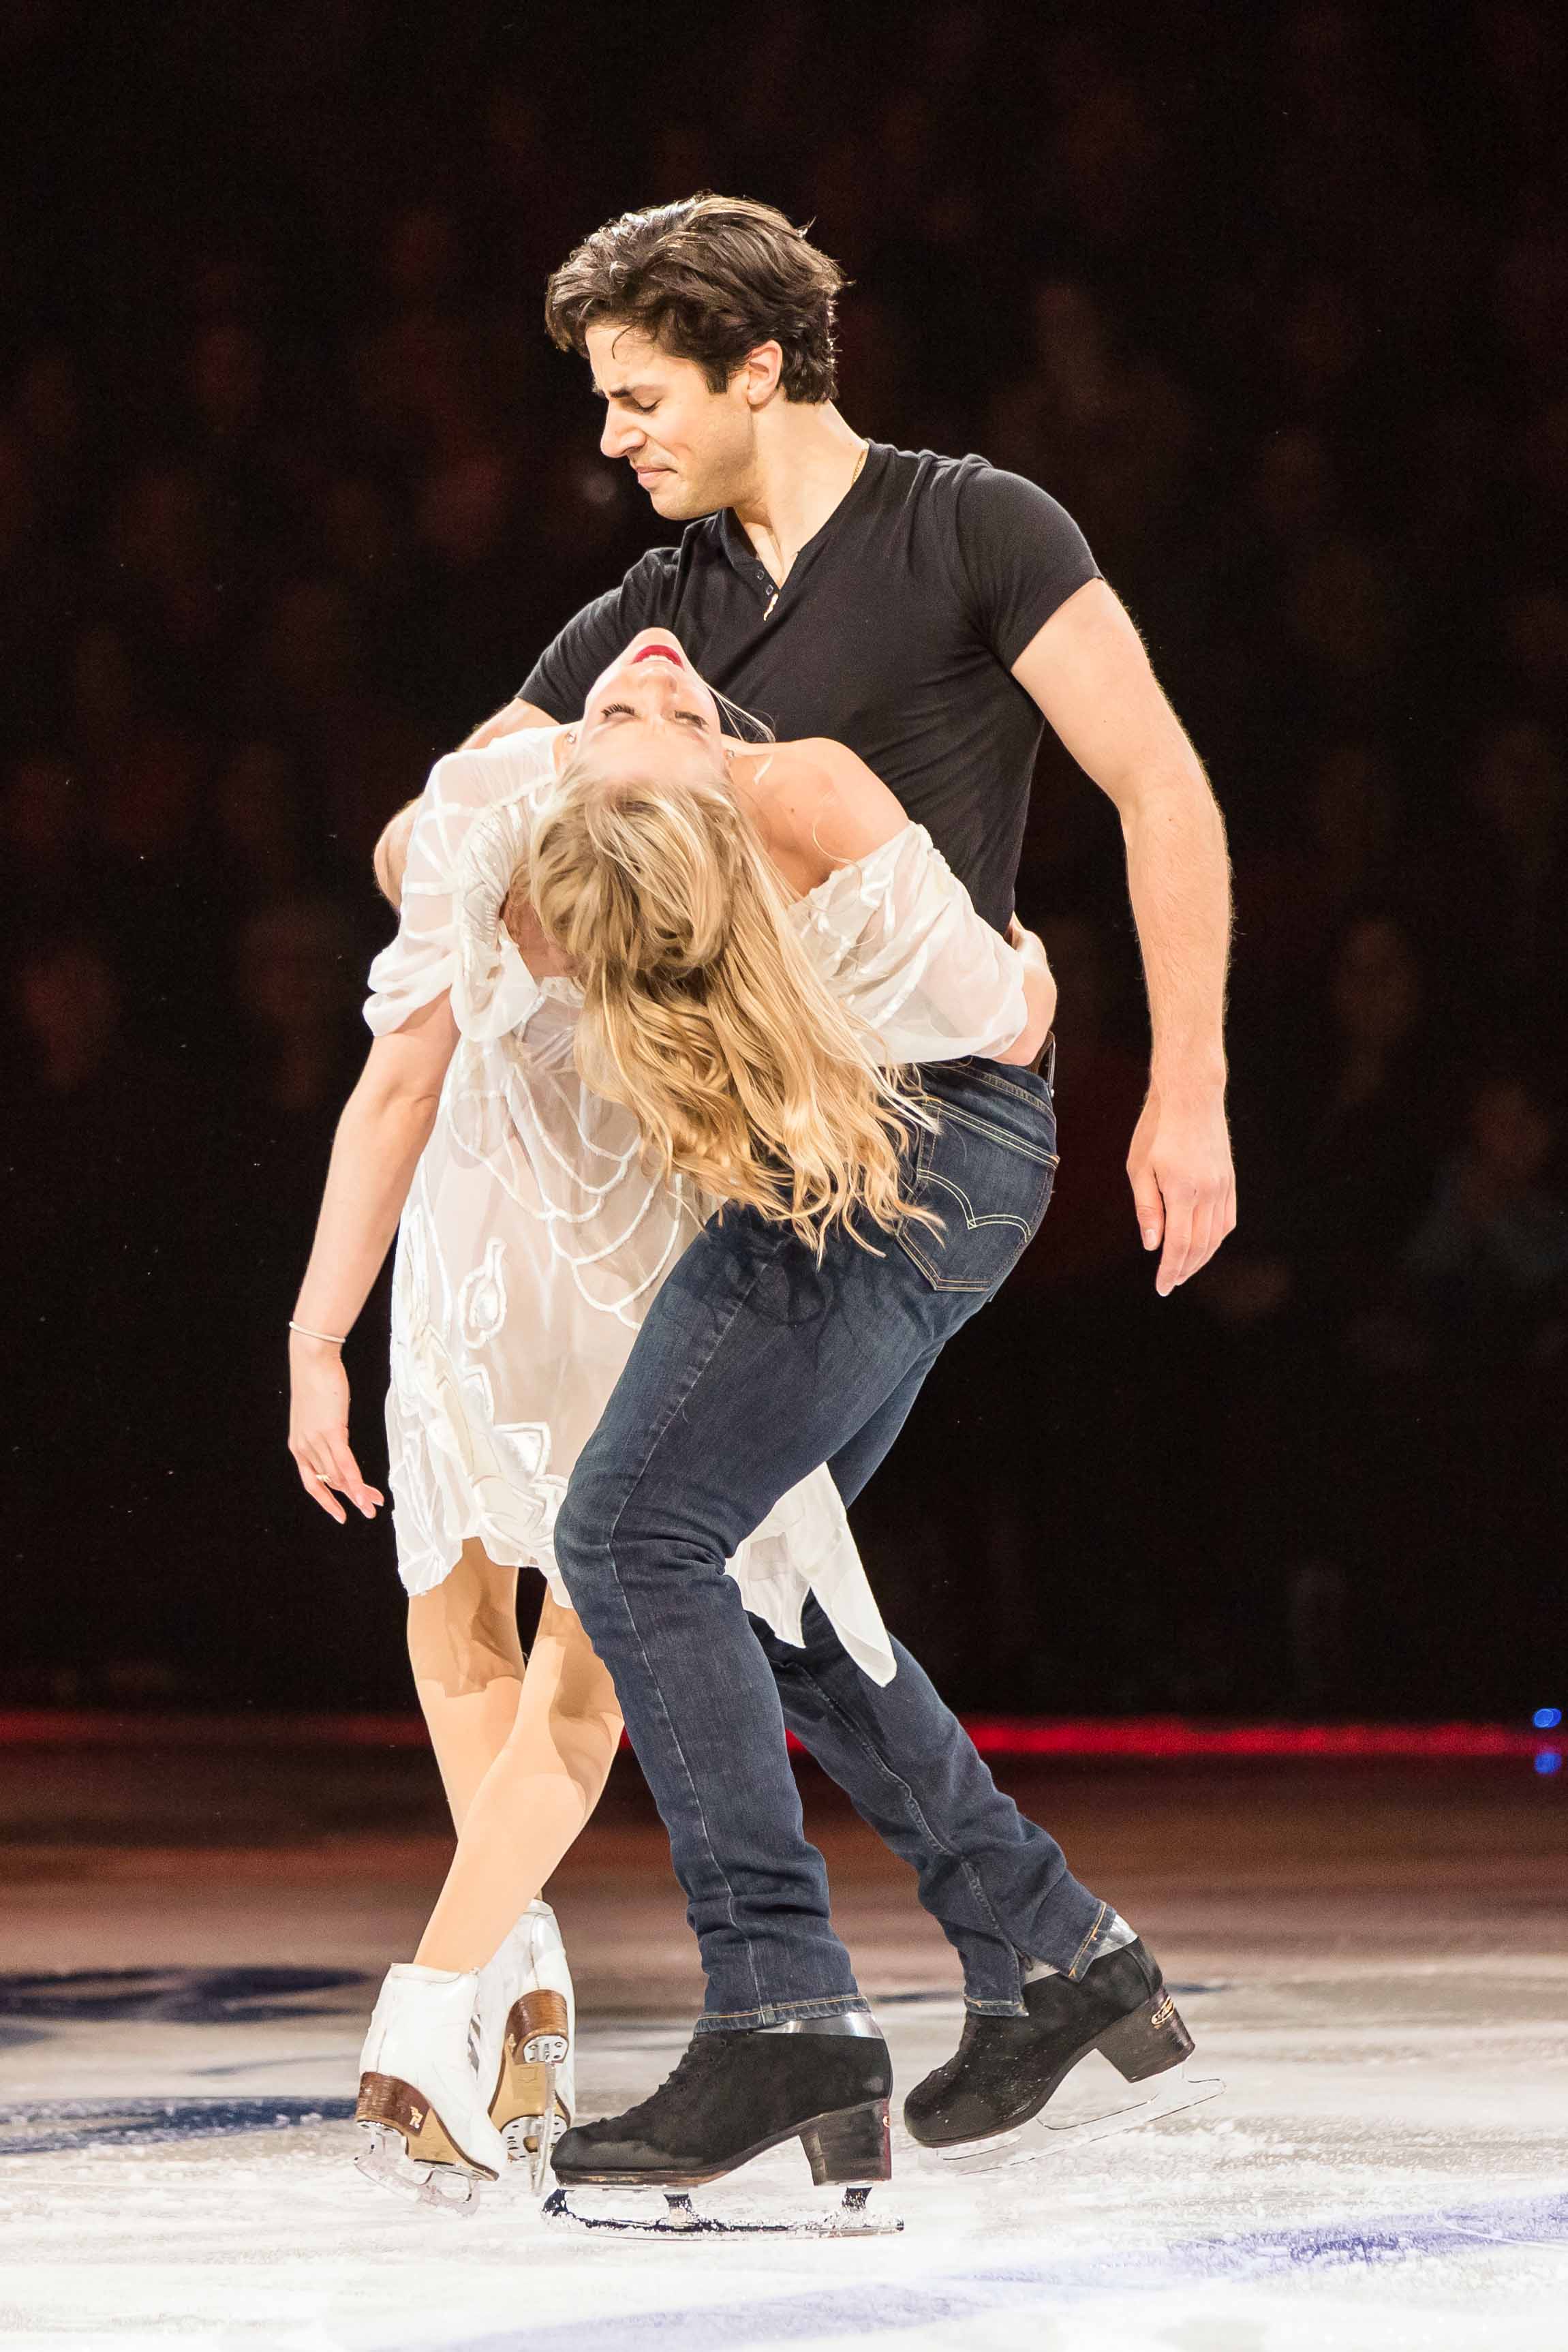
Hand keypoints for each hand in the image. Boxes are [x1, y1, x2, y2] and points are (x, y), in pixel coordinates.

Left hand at [288, 1336, 383, 1522]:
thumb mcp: (319, 1414)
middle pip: (331, 1482)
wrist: (312, 1360)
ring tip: (376, 1504)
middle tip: (371, 1508)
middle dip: (353, 1497)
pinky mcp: (331, 1432)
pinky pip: (346, 1464)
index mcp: (298, 1445)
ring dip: (359, 1494)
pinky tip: (366, 1495)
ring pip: (339, 1477)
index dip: (327, 1500)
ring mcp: (316, 1441)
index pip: (312, 1482)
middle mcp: (304, 1448)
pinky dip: (357, 1483)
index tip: (340, 1514)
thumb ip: (326, 1432)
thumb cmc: (316, 1381)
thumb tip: (338, 1442)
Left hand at [1127, 1082, 1236, 1296]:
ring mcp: (1223, 1186)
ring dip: (1201, 1258)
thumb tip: (1153, 1245)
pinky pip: (1227, 1219)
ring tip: (1184, 1270)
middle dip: (1185, 1269)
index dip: (1170, 1270)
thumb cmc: (1157, 1129)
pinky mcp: (1230, 1180)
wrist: (1191, 1096)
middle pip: (1200, 1245)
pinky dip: (1216, 1238)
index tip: (1162, 1287)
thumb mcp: (1139, 1167)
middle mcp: (1208, 1192)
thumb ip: (1147, 1209)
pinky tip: (1205, 1246)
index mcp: (1182, 1190)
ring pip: (1216, 1236)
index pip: (1178, 1244)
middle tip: (1171, 1283)